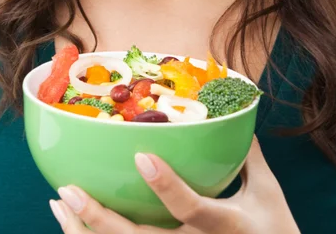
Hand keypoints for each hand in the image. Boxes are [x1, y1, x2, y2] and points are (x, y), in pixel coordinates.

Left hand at [49, 136, 299, 232]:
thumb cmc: (277, 232)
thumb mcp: (268, 193)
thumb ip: (249, 153)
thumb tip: (236, 113)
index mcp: (226, 227)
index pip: (193, 209)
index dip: (167, 185)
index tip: (142, 156)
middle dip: (100, 218)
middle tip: (67, 190)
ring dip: (85, 231)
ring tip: (58, 202)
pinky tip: (70, 224)